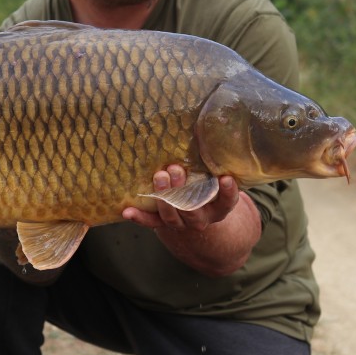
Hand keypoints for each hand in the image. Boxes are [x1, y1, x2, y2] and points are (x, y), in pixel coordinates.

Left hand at [123, 164, 240, 231]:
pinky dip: (139, 217)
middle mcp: (201, 218)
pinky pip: (150, 222)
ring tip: (159, 176)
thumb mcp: (213, 177)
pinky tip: (127, 211)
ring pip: (172, 217)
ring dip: (163, 197)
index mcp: (218, 208)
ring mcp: (181, 224)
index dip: (228, 192)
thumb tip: (208, 130)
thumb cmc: (204, 186)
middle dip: (183, 189)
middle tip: (175, 169)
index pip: (227, 202)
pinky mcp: (163, 224)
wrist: (192, 214)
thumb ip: (212, 163)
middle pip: (193, 209)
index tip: (225, 178)